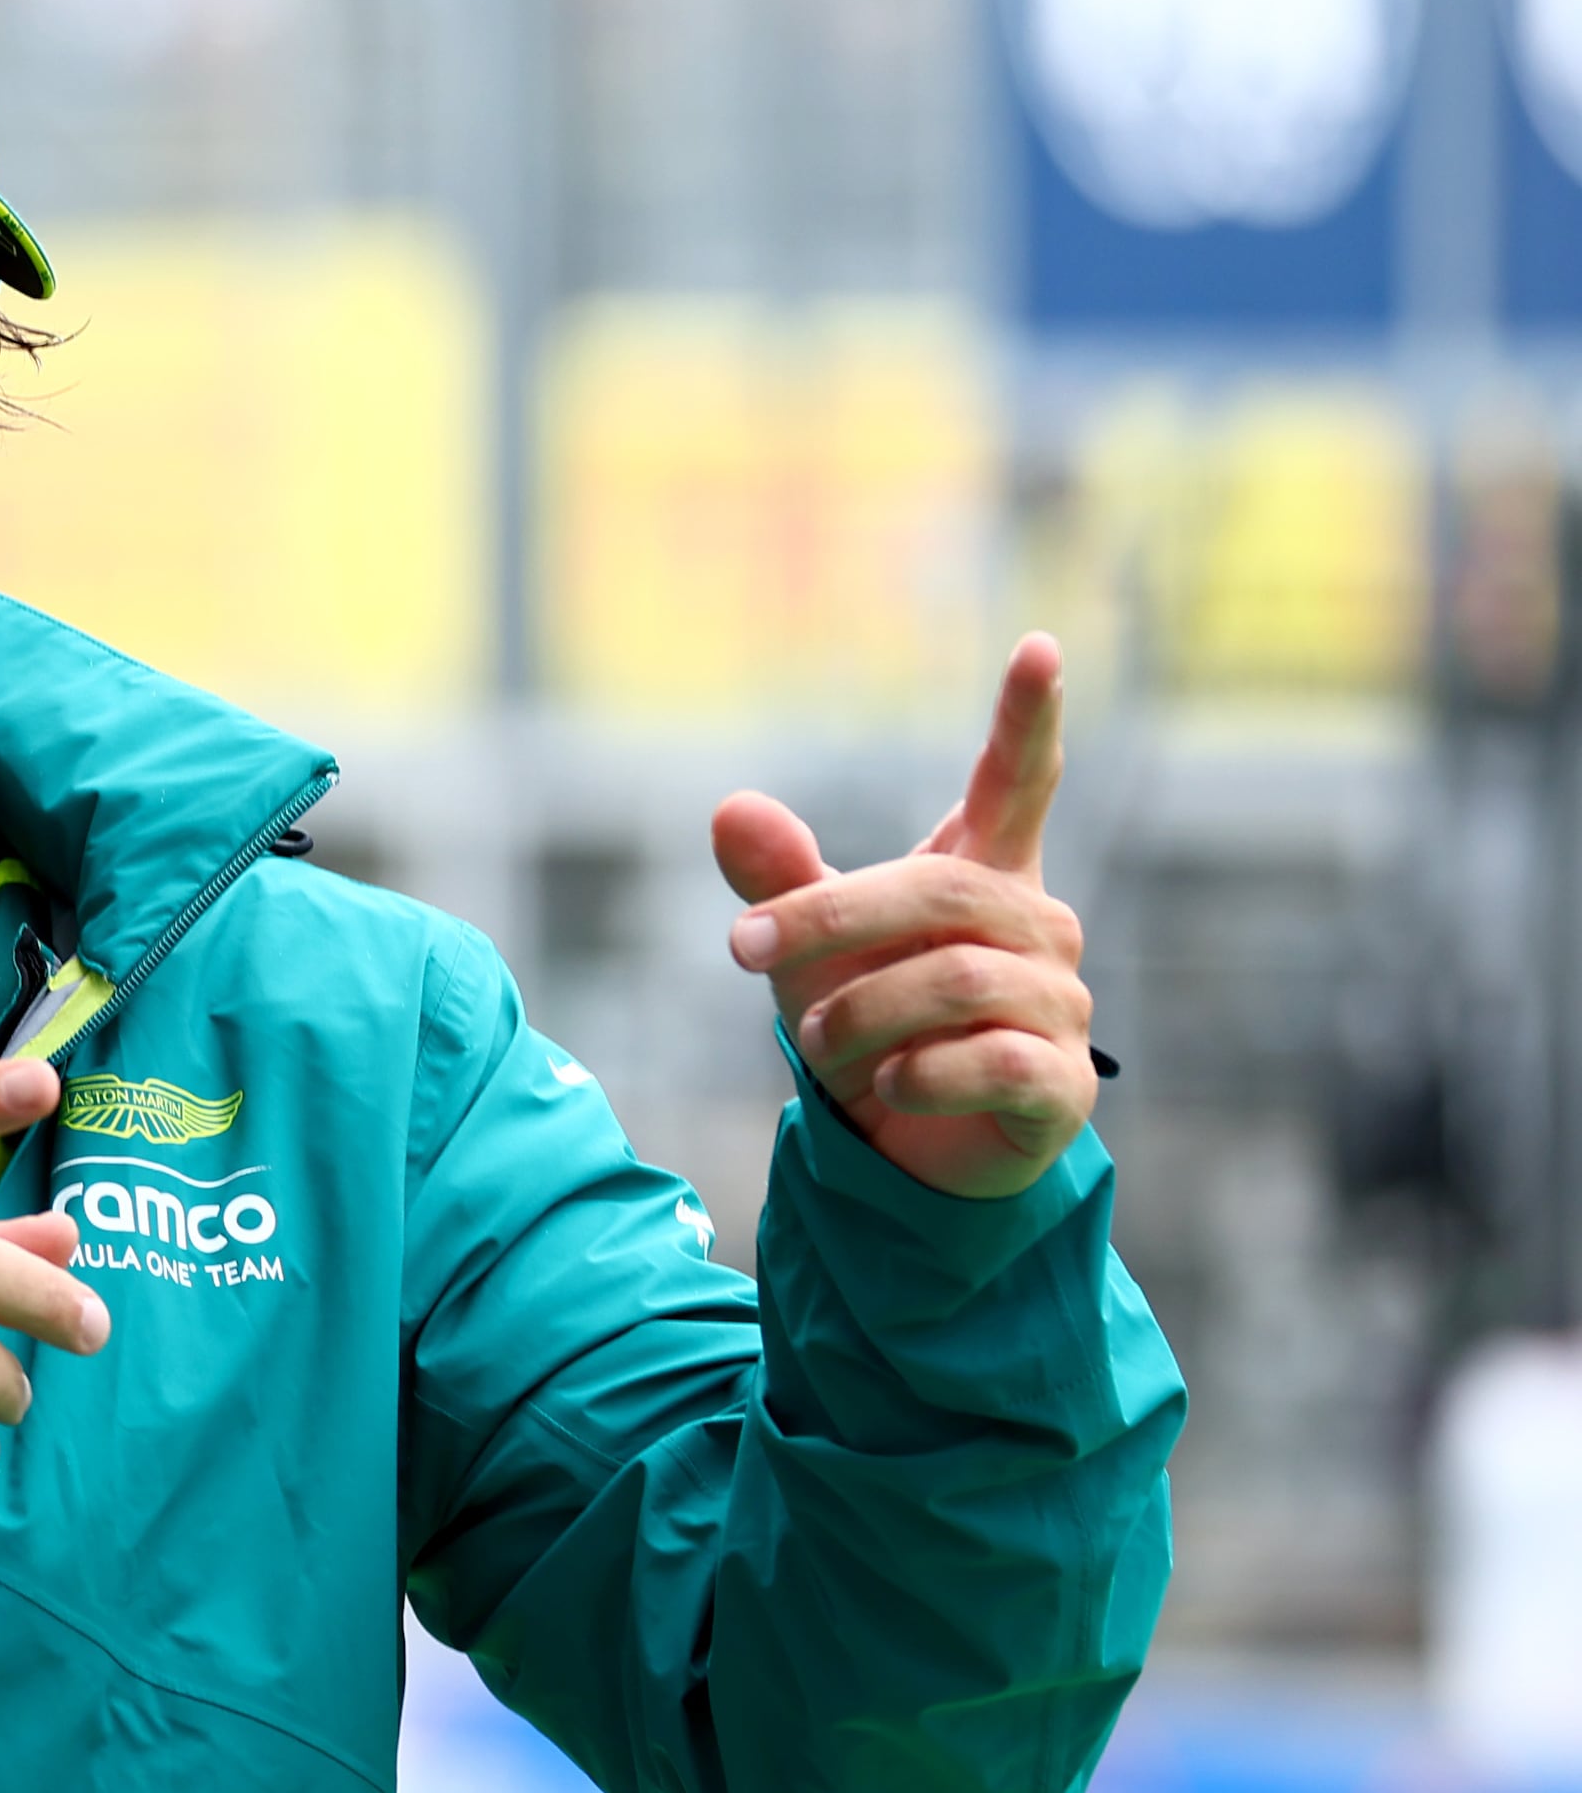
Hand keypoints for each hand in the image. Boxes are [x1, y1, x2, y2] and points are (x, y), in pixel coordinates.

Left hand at [712, 633, 1100, 1201]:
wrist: (900, 1148)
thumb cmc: (864, 1025)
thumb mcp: (807, 953)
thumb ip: (781, 882)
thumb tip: (730, 808)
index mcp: (983, 876)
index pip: (1017, 782)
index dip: (1028, 718)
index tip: (1038, 644)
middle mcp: (1037, 927)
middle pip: (942, 891)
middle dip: (831, 919)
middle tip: (744, 949)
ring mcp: (1060, 1006)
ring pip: (957, 980)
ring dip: (859, 1013)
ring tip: (815, 1044)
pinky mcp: (1062, 1086)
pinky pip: (993, 1061)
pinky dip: (919, 1074)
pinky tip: (888, 1087)